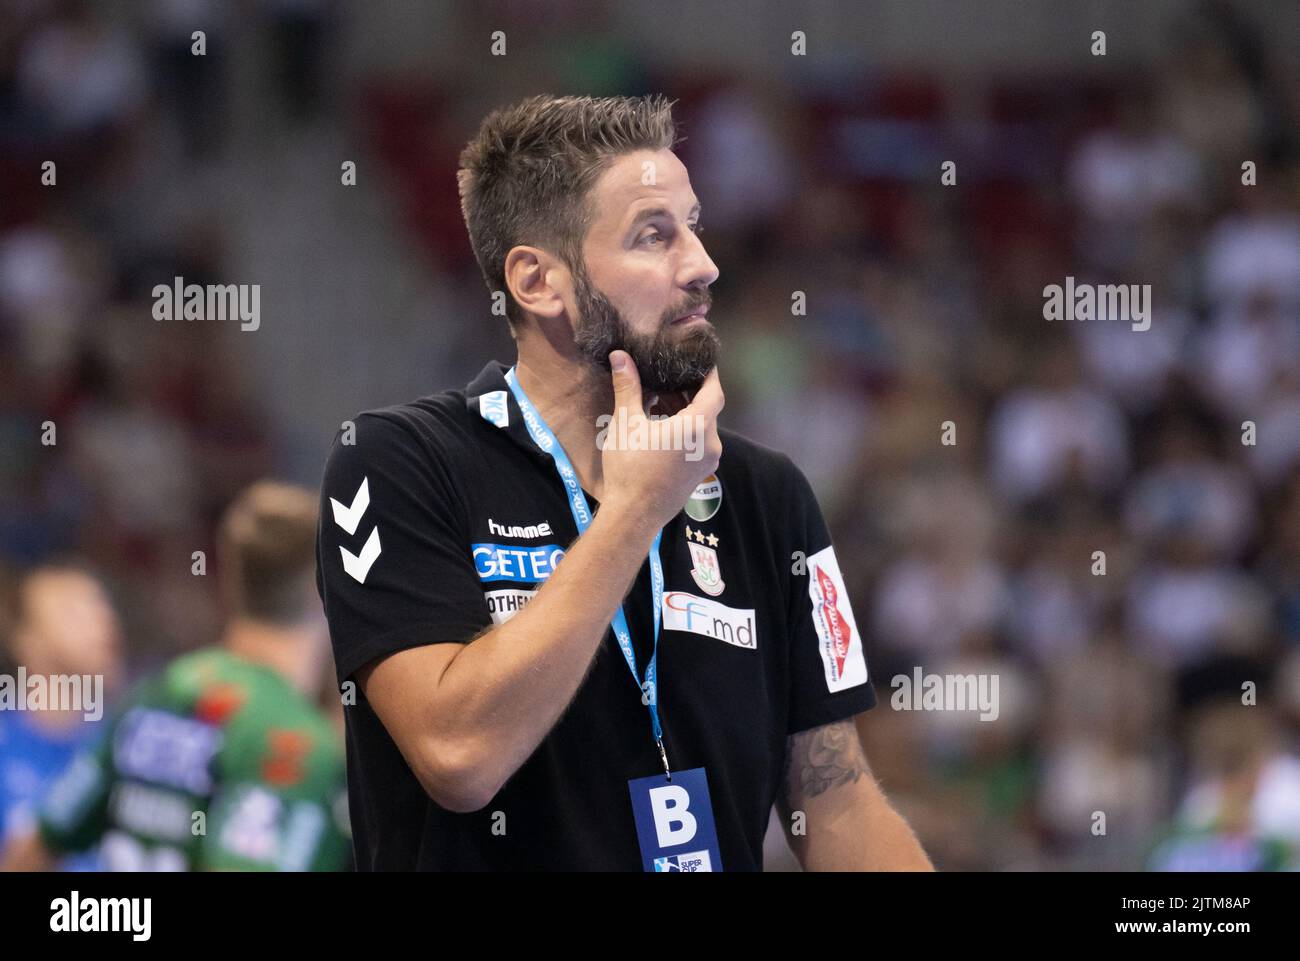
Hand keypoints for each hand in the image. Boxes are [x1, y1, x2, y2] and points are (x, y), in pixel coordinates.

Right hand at [601, 350, 722, 528]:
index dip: (710, 374)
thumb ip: (628, 388)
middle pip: (708, 409)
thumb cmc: (630, 468)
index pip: (714, 391)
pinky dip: (688, 430)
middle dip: (691, 392)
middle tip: (672, 377)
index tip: (702, 360)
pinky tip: (665, 426)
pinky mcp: (700, 475)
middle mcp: (710, 444)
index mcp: (697, 428)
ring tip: (663, 400)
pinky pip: (700, 444)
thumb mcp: (626, 424)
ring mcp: (708, 462)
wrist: (634, 515)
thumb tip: (620, 356)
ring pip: (703, 428)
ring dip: (688, 412)